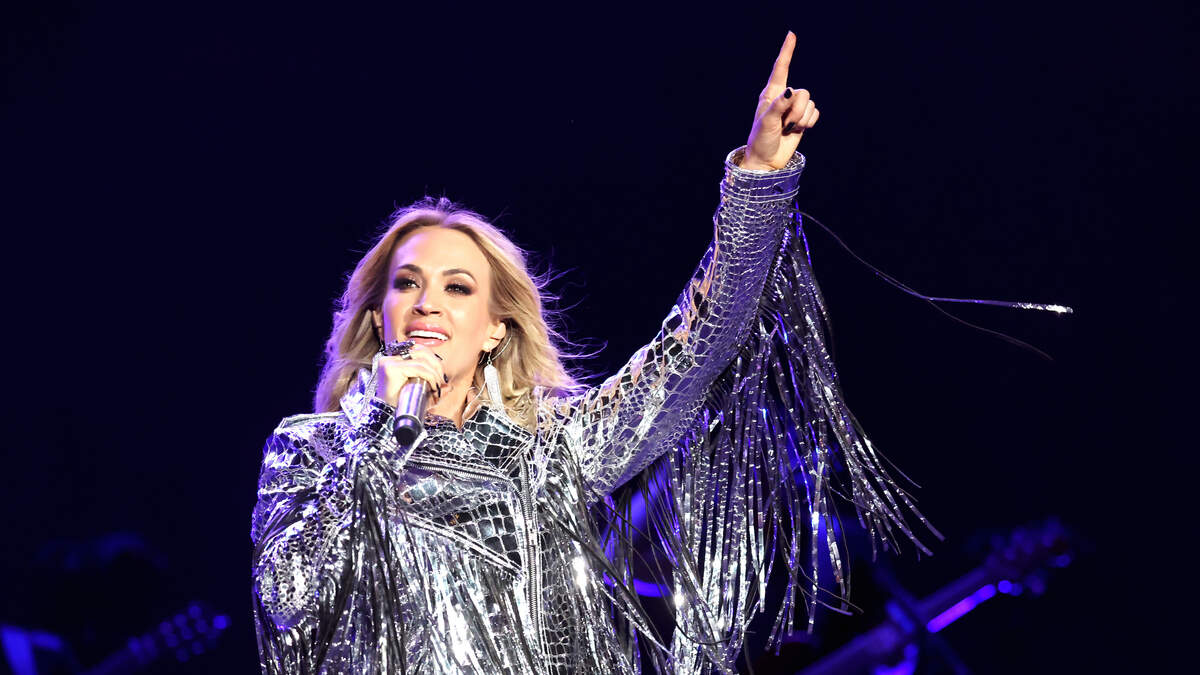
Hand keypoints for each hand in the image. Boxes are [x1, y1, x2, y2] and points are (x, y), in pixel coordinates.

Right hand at [375, 343, 449, 406]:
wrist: (387, 419)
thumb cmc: (402, 407)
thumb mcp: (422, 396)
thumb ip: (435, 389)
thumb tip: (449, 386)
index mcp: (395, 361)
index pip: (419, 351)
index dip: (434, 361)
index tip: (441, 378)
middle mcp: (390, 358)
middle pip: (421, 351)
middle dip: (437, 365)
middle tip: (442, 382)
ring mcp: (389, 362)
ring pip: (422, 359)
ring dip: (435, 372)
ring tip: (437, 386)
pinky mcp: (391, 369)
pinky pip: (418, 368)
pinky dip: (430, 376)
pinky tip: (433, 387)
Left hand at [742, 31, 819, 170]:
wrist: (767, 161)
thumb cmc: (761, 140)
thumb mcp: (766, 122)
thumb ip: (778, 105)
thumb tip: (791, 90)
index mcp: (770, 94)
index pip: (780, 68)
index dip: (787, 51)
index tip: (791, 35)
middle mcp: (784, 97)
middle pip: (804, 92)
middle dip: (797, 111)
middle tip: (784, 125)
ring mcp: (794, 108)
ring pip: (810, 103)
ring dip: (801, 120)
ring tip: (787, 129)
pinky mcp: (803, 118)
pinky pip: (815, 113)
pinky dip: (808, 123)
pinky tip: (797, 131)